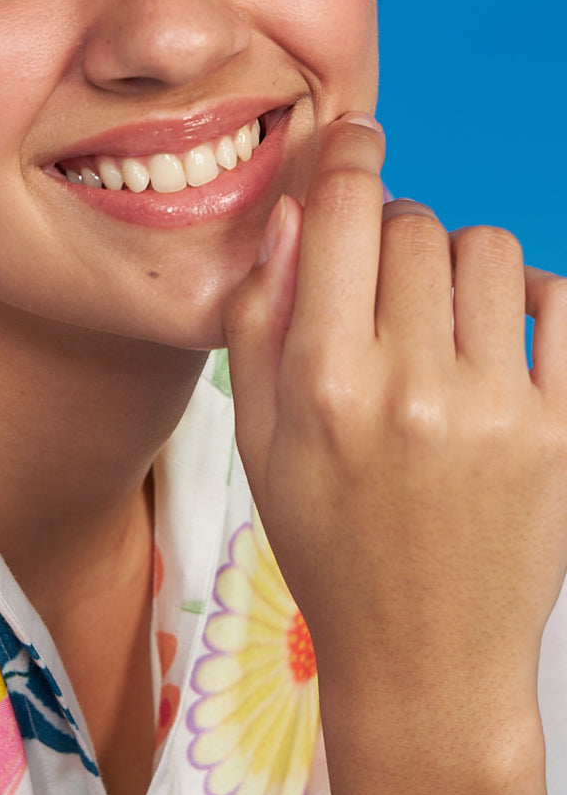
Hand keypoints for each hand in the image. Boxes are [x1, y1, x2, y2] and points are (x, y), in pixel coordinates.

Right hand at [222, 113, 566, 794]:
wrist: (423, 657)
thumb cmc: (328, 540)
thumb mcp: (258, 433)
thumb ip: (263, 315)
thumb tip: (298, 211)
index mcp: (325, 383)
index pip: (346, 214)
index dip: (352, 157)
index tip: (360, 137)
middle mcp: (411, 388)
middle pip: (413, 227)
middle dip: (394, 234)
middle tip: (386, 286)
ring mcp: (496, 411)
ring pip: (489, 251)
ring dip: (459, 264)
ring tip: (444, 316)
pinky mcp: (563, 434)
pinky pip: (563, 302)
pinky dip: (535, 298)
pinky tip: (505, 334)